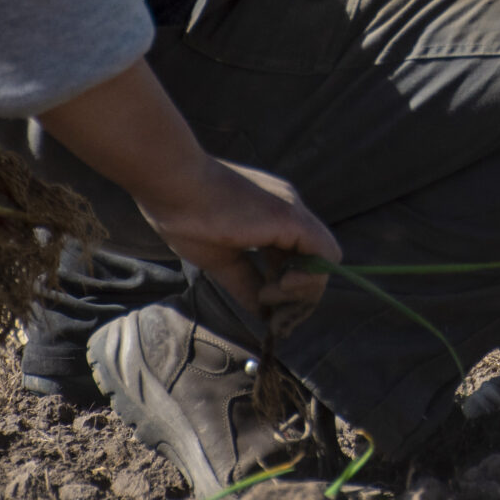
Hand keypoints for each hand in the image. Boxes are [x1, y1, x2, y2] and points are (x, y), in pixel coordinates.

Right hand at [132, 157, 340, 333]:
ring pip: (325, 261)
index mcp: (272, 218)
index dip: (289, 290)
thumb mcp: (221, 260)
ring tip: (267, 295)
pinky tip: (281, 287)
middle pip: (315, 263)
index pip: (297, 260)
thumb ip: (246, 283)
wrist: (173, 185)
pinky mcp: (291, 217)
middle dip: (299, 297)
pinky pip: (325, 254)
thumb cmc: (187, 218)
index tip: (268, 309)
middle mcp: (290, 211)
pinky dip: (309, 279)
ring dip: (302, 292)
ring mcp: (293, 211)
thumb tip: (263, 313)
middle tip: (273, 314)